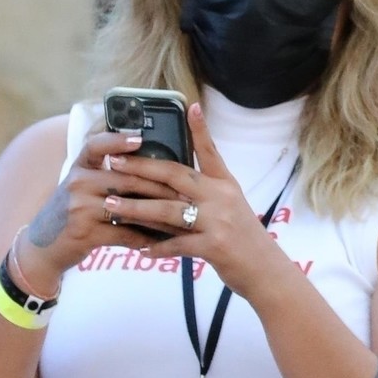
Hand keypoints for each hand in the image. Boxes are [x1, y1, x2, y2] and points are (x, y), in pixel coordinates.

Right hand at [14, 129, 167, 292]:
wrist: (42, 247)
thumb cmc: (72, 212)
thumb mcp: (81, 185)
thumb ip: (107, 173)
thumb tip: (149, 163)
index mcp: (80, 165)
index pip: (97, 144)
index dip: (117, 140)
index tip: (140, 138)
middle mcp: (77, 181)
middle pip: (127, 179)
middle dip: (160, 187)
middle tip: (187, 192)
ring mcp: (79, 207)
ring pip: (129, 208)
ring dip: (158, 216)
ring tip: (181, 218)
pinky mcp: (84, 232)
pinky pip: (123, 234)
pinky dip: (144, 239)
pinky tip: (161, 242)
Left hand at [99, 103, 289, 297]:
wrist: (265, 271)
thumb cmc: (244, 239)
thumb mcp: (231, 207)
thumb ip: (206, 193)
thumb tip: (174, 183)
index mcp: (225, 185)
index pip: (210, 151)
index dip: (200, 129)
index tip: (190, 106)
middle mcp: (221, 197)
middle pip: (176, 175)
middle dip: (141, 168)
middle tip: (113, 162)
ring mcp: (218, 221)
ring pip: (168, 210)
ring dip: (136, 208)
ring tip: (111, 206)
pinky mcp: (213, 246)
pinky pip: (177, 244)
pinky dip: (157, 248)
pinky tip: (140, 249)